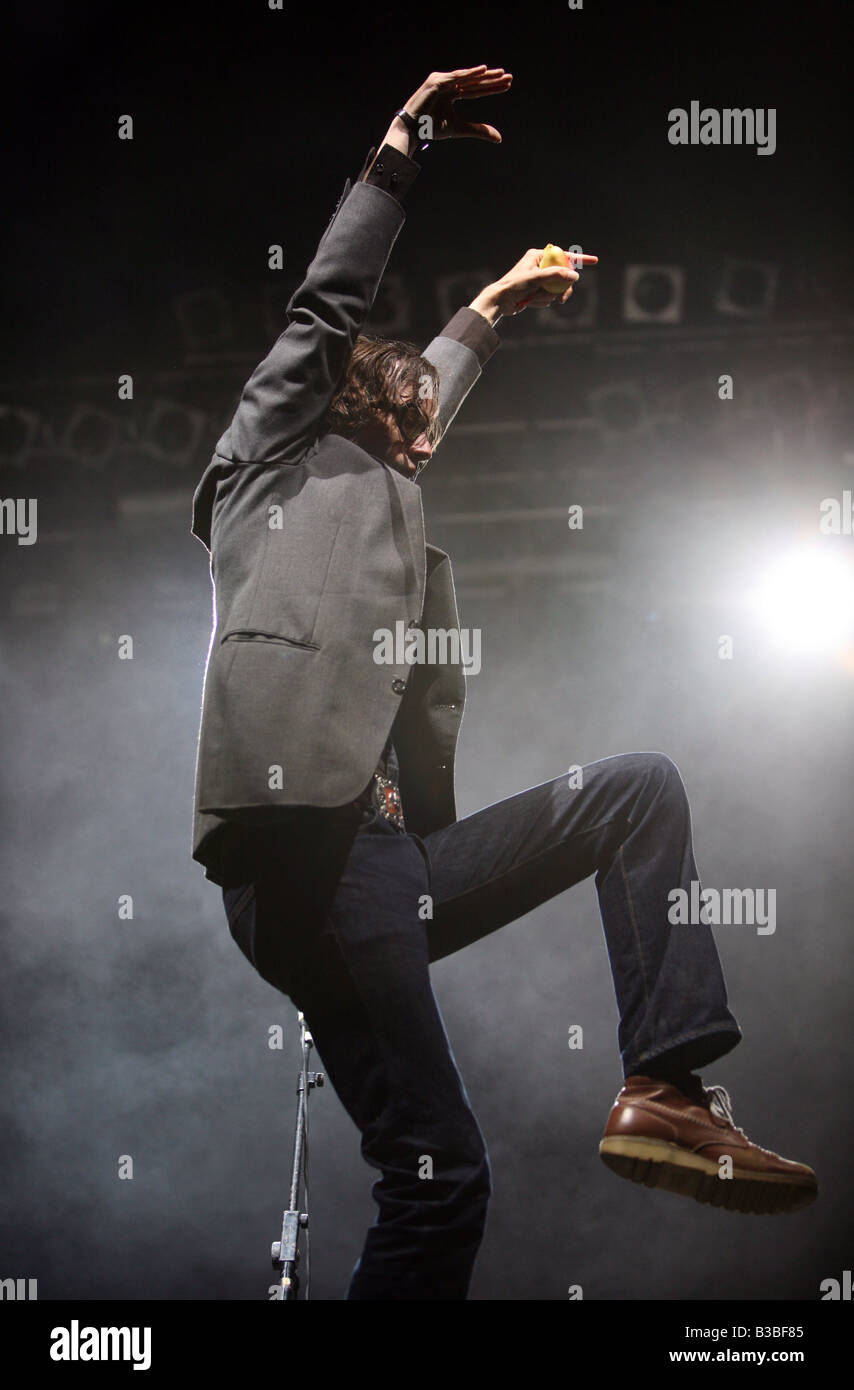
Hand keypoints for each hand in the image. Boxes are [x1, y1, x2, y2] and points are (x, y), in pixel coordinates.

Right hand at [402, 65, 512, 142]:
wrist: (412, 129)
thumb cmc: (431, 129)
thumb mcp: (459, 128)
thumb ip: (479, 130)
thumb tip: (499, 137)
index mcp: (452, 94)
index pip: (476, 90)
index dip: (491, 88)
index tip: (507, 86)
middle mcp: (448, 85)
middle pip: (474, 82)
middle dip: (491, 80)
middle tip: (509, 76)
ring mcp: (442, 81)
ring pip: (467, 77)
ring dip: (484, 75)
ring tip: (500, 73)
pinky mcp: (436, 81)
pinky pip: (456, 77)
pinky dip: (469, 73)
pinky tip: (483, 70)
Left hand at [470, 247, 598, 321]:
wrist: (500, 301)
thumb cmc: (514, 285)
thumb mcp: (535, 278)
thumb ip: (555, 275)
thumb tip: (574, 275)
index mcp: (538, 256)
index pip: (563, 255)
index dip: (580, 259)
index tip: (594, 261)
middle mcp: (540, 266)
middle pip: (563, 275)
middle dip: (562, 288)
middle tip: (562, 298)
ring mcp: (539, 279)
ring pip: (557, 288)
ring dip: (549, 296)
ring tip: (534, 298)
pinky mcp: (536, 291)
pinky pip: (549, 297)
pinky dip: (542, 301)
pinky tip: (530, 302)